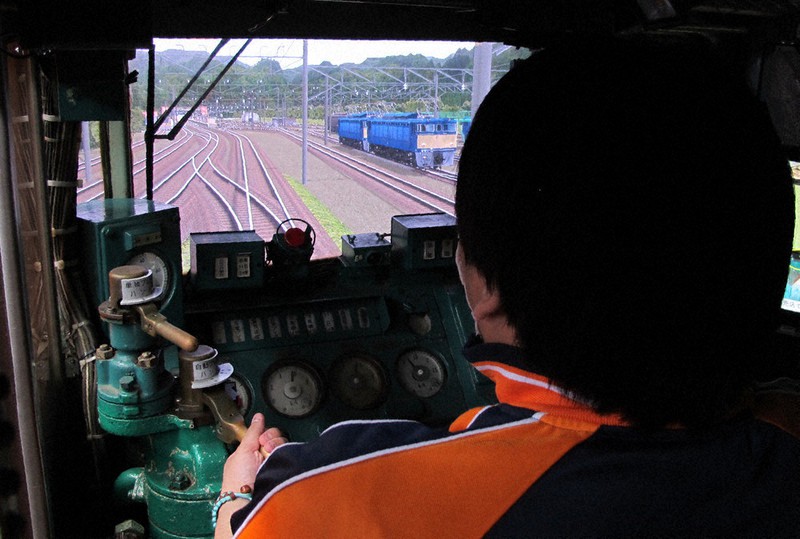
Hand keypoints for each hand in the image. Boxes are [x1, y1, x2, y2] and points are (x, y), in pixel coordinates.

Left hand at [215, 414, 286, 538]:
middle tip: (264, 447)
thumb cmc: (238, 480)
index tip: (261, 438)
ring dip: (276, 446)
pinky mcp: (284, 470)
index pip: (264, 434)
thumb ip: (253, 432)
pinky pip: (290, 453)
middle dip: (270, 438)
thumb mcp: (243, 450)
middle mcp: (263, 457)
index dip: (264, 433)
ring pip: (283, 444)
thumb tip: (258, 416)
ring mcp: (274, 464)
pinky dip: (285, 452)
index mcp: (250, 452)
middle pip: (276, 437)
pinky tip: (278, 458)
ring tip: (269, 455)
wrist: (247, 500)